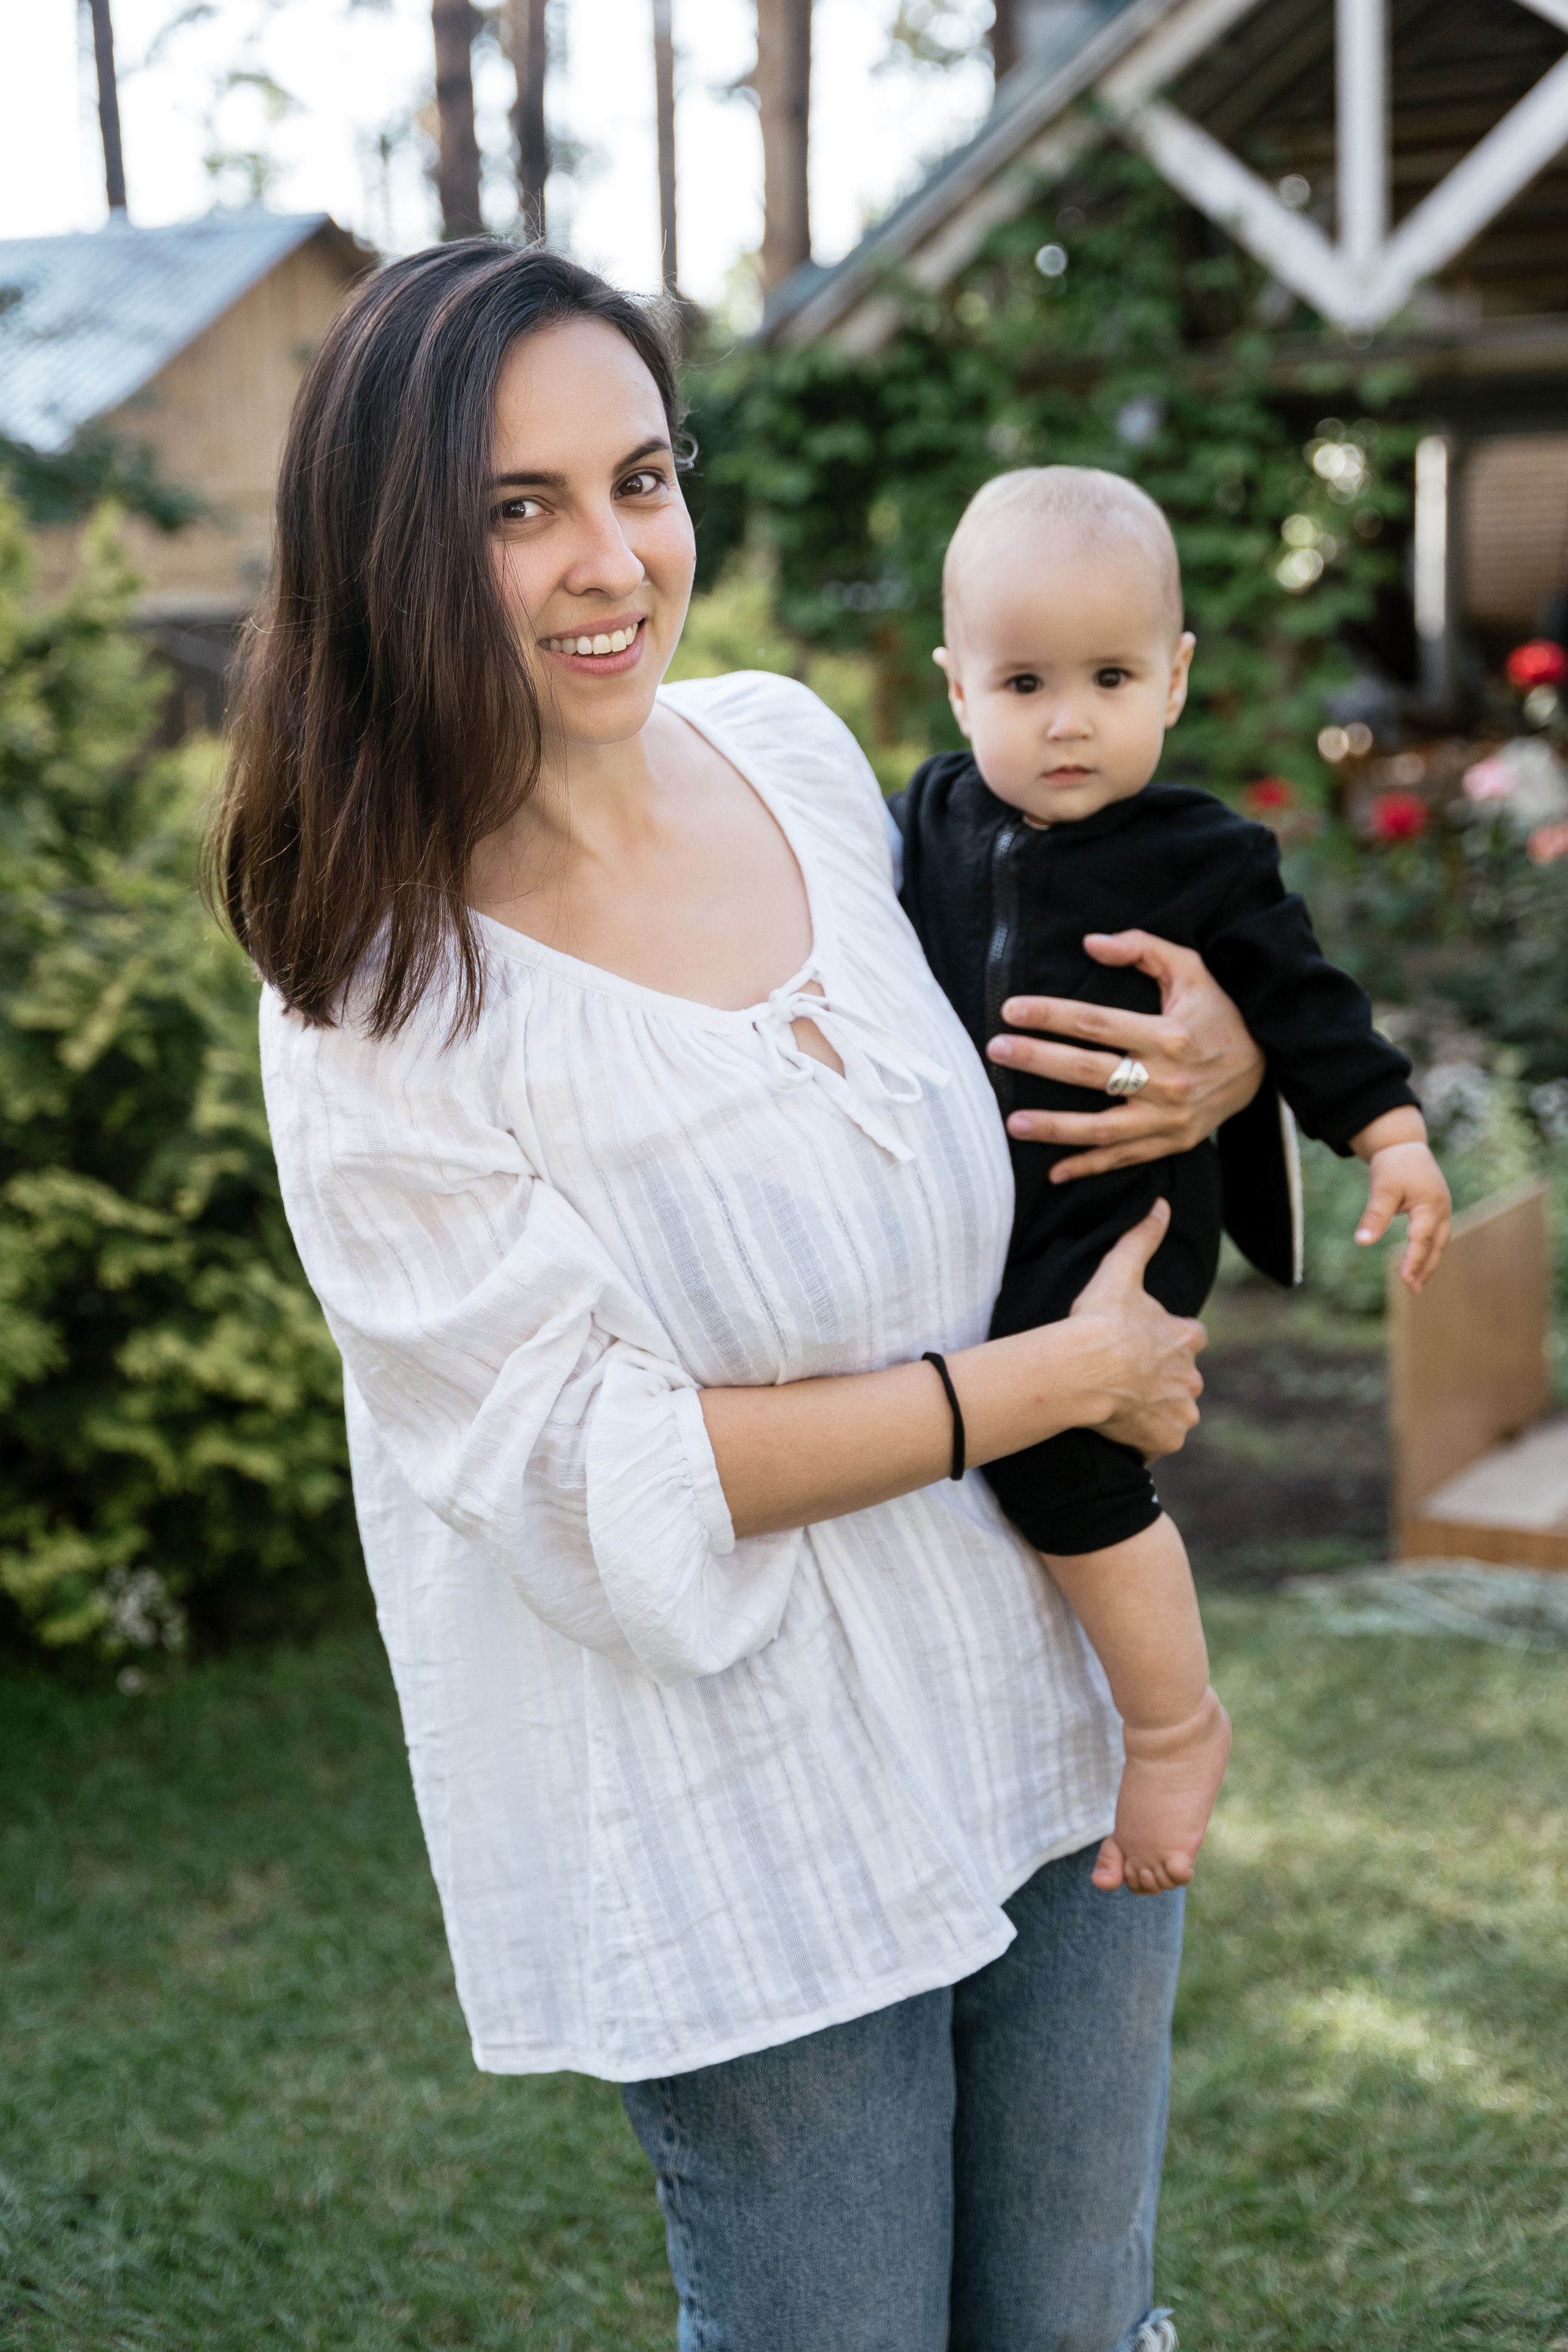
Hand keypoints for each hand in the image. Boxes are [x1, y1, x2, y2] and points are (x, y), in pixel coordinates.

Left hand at [985, 931, 1264, 1181]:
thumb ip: (1143, 948)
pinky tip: (1053, 1173)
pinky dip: (1088, 1169)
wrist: (1266, 1064)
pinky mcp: (1173, 1142)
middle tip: (996, 1052)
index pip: (1095, 1023)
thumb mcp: (1191, 969)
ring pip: (1102, 1128)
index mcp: (1168, 1034)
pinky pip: (1124, 1159)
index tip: (1010, 1010)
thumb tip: (1091, 941)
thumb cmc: (1218, 1011)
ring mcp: (1169, 1118)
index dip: (1049, 1015)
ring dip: (1054, 1128)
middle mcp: (1167, 1080)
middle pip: (1089, 1072)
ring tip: (1011, 1123)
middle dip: (1037, 1061)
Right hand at [1066, 1200, 1205, 1458]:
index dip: (1164, 1341)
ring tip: (1121, 1404)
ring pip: (1173, 1411)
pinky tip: (1121, 1429)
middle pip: (1181, 1379)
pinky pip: (1159, 1442)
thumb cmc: (1099, 1320)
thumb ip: (1142, 1239)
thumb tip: (1161, 1204)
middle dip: (1160, 1379)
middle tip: (1125, 1376)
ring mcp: (1181, 1412)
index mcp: (1187, 1338)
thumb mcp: (1120, 1271)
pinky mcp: (1165, 1440)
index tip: (1139, 1344)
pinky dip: (1145, 1438)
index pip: (1188, 1339)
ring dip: (1154, 1410)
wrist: (1081, 1369)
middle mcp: (1193, 1377)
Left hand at [1356, 1139, 1451, 1290]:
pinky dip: (1429, 1250)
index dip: (1414, 1260)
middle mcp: (1441, 1210)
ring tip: (1416, 1283)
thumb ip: (1375, 1215)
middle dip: (1425, 1267)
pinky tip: (1419, 1262)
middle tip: (1413, 1289)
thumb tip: (1362, 1242)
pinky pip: (1436, 1235)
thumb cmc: (1393, 1166)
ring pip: (1439, 1242)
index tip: (1405, 1280)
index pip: (1422, 1239)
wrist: (1403, 1145)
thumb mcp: (1381, 1189)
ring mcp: (1442, 1210)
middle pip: (1436, 1246)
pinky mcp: (1436, 1209)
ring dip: (1429, 1262)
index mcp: (1430, 1205)